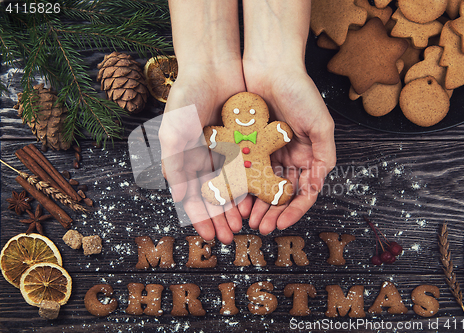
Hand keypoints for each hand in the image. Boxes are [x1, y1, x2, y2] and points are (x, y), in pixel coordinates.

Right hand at [159, 0, 247, 243]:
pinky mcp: (242, 141)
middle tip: (230, 237)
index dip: (200, 216)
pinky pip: (247, 169)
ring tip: (244, 224)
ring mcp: (224, 151)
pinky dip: (250, 185)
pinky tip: (255, 199)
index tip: (209, 236)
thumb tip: (177, 196)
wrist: (213, 66)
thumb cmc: (187, 98)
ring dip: (236, 207)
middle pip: (213, 196)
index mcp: (185, 159)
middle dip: (220, 218)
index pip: (192, 196)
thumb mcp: (175, 131)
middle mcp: (204, 158)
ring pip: (232, 187)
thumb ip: (175, 164)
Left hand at [242, 0, 336, 234]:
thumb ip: (324, 154)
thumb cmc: (299, 91)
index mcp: (309, 155)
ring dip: (256, 204)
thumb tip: (318, 184)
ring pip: (262, 186)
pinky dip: (243, 186)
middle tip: (261, 227)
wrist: (270, 65)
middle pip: (282, 193)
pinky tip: (236, 199)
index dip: (294, 210)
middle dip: (272, 212)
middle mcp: (290, 157)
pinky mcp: (250, 144)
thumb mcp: (321, 123)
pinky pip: (246, 170)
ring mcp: (269, 152)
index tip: (281, 223)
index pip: (304, 191)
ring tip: (247, 218)